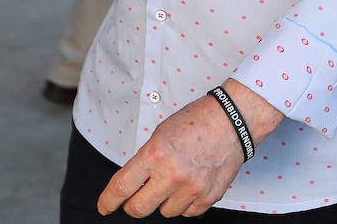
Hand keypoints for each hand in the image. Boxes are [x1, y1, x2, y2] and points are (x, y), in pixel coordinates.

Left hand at [98, 81, 282, 217]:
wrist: (232, 122)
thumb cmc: (196, 122)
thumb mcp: (160, 134)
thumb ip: (145, 160)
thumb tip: (132, 184)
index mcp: (155, 155)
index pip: (122, 187)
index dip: (108, 201)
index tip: (104, 206)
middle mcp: (172, 175)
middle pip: (139, 209)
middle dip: (132, 205)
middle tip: (135, 198)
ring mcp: (192, 189)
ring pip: (164, 212)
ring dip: (163, 201)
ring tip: (173, 181)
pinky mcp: (209, 197)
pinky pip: (188, 213)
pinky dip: (184, 203)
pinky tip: (189, 185)